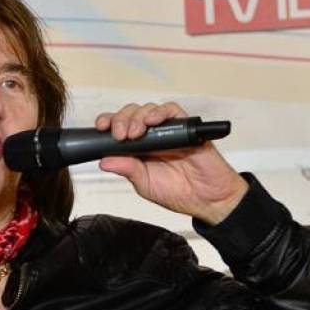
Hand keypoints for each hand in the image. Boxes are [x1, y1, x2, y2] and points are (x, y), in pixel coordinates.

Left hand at [94, 102, 248, 224]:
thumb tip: (104, 161)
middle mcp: (151, 136)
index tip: (100, 129)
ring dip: (137, 117)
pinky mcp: (185, 128)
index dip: (108, 123)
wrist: (208, 200)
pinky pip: (172, 110)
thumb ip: (127, 170)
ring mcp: (168, 130)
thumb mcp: (145, 184)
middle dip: (120, 120)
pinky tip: (152, 120)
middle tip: (120, 135)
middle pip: (130, 115)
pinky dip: (160, 112)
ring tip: (135, 132)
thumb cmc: (178, 192)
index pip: (118, 128)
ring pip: (148, 110)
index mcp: (138, 148)